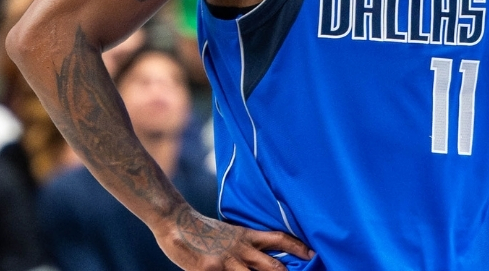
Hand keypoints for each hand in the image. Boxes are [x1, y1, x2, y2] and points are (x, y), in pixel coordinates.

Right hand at [156, 206, 313, 270]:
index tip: (312, 254)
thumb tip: (259, 254)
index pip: (278, 238)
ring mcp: (226, 261)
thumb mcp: (228, 232)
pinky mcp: (211, 270)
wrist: (176, 222)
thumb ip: (244, 244)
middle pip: (272, 266)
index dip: (296, 246)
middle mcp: (240, 249)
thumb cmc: (202, 230)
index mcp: (245, 236)